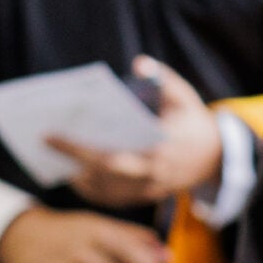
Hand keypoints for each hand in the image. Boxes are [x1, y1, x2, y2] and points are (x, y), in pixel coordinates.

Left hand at [47, 56, 222, 209]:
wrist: (218, 157)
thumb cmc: (193, 121)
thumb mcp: (184, 96)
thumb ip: (164, 79)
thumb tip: (139, 63)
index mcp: (160, 149)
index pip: (110, 154)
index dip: (78, 148)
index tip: (51, 133)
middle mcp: (153, 174)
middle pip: (103, 174)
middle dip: (72, 159)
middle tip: (44, 142)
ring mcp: (150, 189)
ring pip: (106, 190)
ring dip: (78, 176)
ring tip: (54, 158)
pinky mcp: (148, 197)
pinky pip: (114, 199)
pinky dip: (92, 190)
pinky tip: (76, 175)